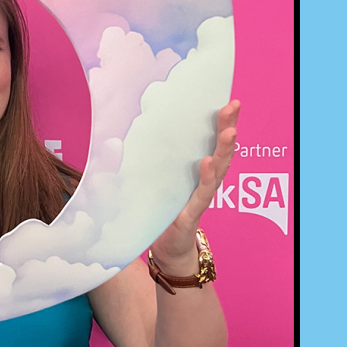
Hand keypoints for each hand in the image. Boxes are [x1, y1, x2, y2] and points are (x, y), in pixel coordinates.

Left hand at [149, 100, 239, 274]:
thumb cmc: (158, 210)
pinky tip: (206, 163)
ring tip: (229, 132)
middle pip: (219, 149)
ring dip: (224, 150)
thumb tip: (112, 140)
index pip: (209, 140)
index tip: (227, 100)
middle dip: (228, 126)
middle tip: (233, 106)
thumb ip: (137, 162)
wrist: (163, 247)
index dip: (220, 120)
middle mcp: (203, 180)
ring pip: (217, 169)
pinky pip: (202, 194)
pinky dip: (206, 178)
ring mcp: (200, 196)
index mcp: (193, 169)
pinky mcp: (192, 213)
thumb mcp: (147, 181)